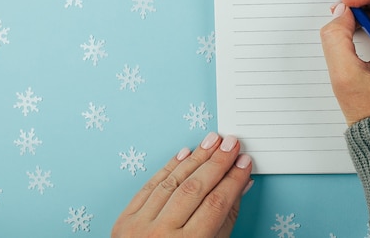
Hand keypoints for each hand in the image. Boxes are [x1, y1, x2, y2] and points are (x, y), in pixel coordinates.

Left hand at [112, 132, 252, 237]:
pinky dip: (168, 167)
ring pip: (172, 182)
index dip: (232, 180)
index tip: (244, 163)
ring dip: (196, 158)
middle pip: (195, 189)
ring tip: (213, 141)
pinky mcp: (124, 220)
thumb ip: (225, 220)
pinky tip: (185, 153)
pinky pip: (149, 186)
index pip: (215, 204)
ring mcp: (138, 227)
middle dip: (217, 162)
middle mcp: (160, 235)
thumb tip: (240, 186)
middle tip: (232, 143)